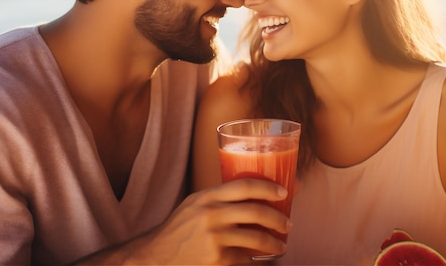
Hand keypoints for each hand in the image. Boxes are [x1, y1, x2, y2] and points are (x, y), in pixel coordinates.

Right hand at [131, 178, 291, 264]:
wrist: (157, 258)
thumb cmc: (180, 229)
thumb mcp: (195, 205)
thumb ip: (220, 198)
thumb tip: (258, 194)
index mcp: (207, 197)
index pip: (244, 186)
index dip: (268, 188)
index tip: (285, 192)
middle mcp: (211, 215)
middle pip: (256, 212)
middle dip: (278, 219)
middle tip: (288, 224)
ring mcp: (214, 239)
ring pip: (256, 239)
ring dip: (274, 244)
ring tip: (280, 246)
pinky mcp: (217, 260)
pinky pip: (245, 259)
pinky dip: (254, 260)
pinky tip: (258, 260)